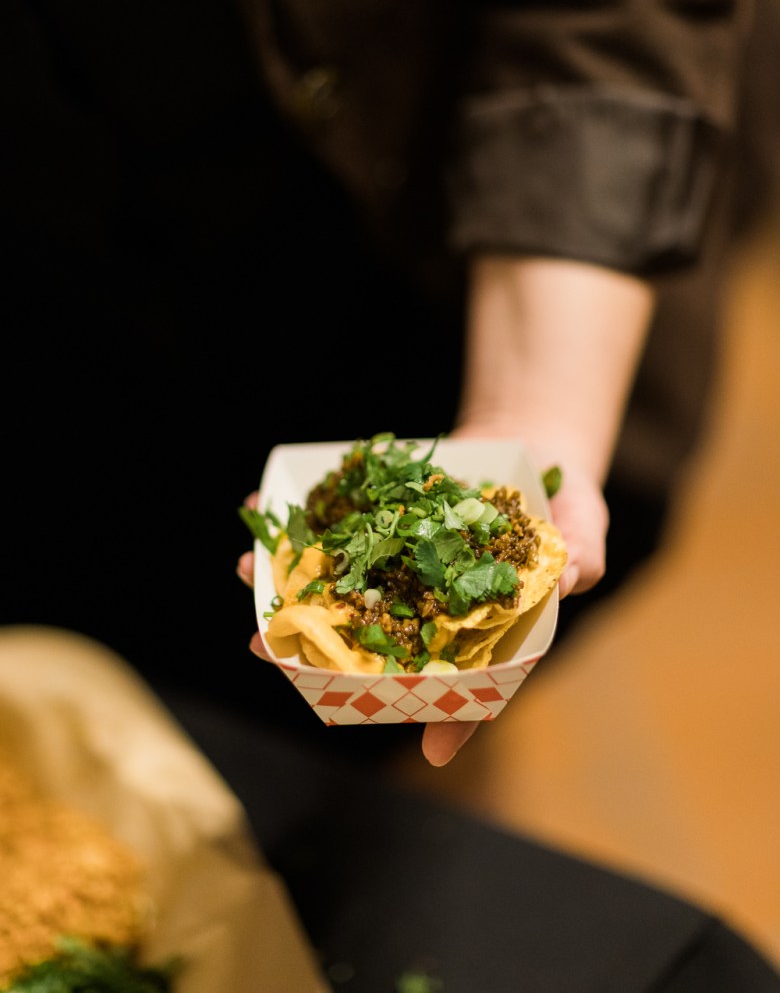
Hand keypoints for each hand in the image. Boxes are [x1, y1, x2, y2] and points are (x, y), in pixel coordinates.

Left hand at [235, 444, 606, 767]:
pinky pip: (337, 521)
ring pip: (341, 581)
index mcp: (480, 628)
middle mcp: (431, 603)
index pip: (459, 679)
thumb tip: (568, 581)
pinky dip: (299, 515)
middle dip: (316, 642)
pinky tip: (262, 502)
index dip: (439, 711)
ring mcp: (401, 560)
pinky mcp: (383, 517)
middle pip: (372, 636)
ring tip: (250, 569)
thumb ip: (578, 558)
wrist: (533, 445)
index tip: (419, 741)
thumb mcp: (584, 529)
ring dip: (291, 577)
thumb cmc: (565, 506)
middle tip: (263, 647)